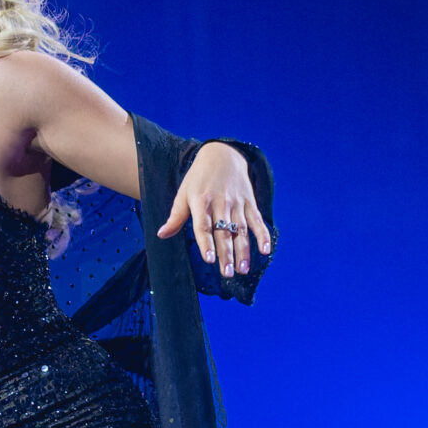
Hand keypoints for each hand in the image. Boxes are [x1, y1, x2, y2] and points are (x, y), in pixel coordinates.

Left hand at [156, 142, 271, 278]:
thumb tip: (162, 234)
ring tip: (242, 269)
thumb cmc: (199, 178)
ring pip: (241, 229)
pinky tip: (265, 250)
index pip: (203, 225)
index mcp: (201, 201)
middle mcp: (220, 202)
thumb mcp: (184, 193)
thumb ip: (175, 216)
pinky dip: (262, 235)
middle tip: (227, 273)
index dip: (206, 243)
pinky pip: (257, 220)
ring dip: (243, 250)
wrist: (222, 154)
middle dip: (226, 253)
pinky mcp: (249, 202)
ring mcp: (237, 202)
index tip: (209, 259)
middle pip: (223, 231)